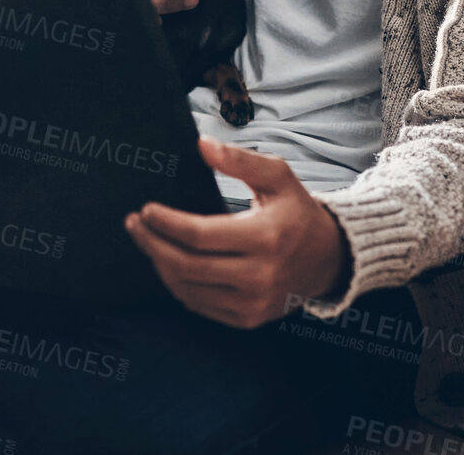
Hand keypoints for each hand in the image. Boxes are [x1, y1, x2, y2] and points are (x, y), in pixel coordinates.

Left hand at [123, 135, 349, 328]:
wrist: (330, 258)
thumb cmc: (298, 211)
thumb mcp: (278, 176)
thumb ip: (239, 160)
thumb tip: (201, 144)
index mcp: (265, 238)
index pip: (200, 235)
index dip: (166, 223)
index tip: (145, 209)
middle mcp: (259, 276)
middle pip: (187, 266)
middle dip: (152, 245)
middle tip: (133, 225)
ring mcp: (253, 303)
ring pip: (189, 290)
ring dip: (161, 265)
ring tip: (148, 241)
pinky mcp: (249, 319)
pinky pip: (200, 306)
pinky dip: (179, 285)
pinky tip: (169, 264)